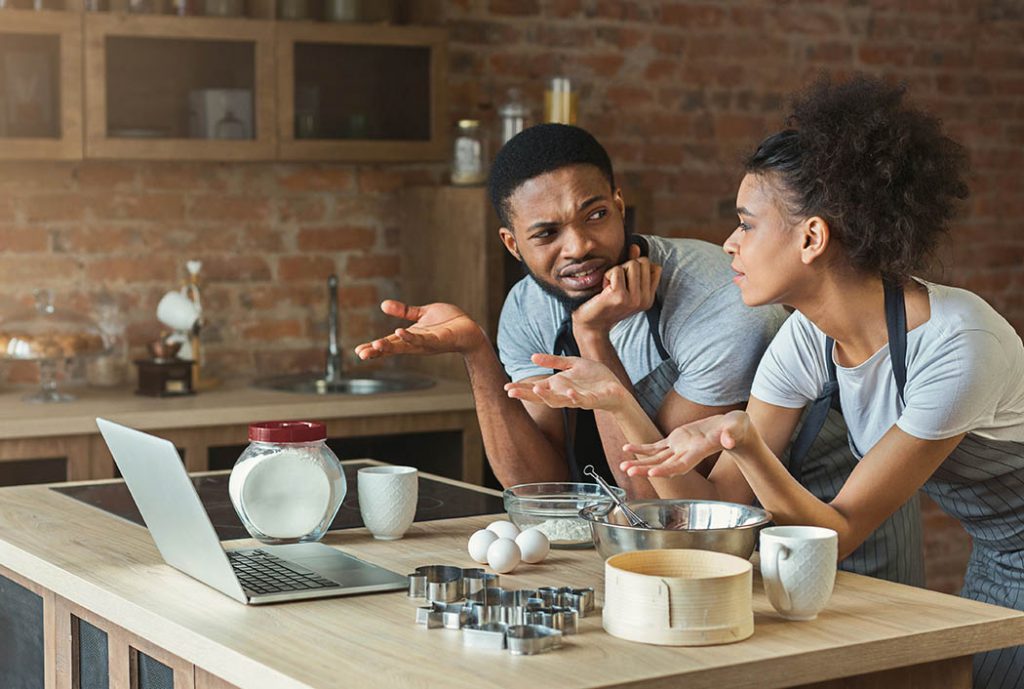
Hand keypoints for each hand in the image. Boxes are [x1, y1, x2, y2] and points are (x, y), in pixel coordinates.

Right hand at [354, 300, 485, 359]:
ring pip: (404, 346)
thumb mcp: (422, 314)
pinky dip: (410, 337)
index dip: (374, 347)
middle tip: (361, 354)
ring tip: (375, 346)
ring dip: (390, 346)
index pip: (388, 342)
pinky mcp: (437, 340)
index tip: (358, 351)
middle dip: (377, 351)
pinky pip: (421, 339)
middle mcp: (415, 343)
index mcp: (410, 337)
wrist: (470, 329)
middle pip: (393, 348)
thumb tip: (383, 305)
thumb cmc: (449, 323)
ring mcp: (426, 343)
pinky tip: (399, 332)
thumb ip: (404, 311)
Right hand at [504, 353, 628, 411]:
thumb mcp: (572, 364)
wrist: (615, 388)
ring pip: (559, 401)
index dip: (521, 389)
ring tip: (536, 389)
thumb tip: (532, 357)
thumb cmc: (594, 377)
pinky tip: (569, 392)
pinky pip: (582, 401)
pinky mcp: (592, 400)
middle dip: (527, 394)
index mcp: (558, 386)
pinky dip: (575, 397)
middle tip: (512, 392)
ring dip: (547, 396)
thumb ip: (553, 361)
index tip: (506, 387)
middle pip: (542, 397)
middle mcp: (564, 394)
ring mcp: (577, 399)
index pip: (535, 389)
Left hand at [572, 243, 662, 336]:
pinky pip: (616, 270)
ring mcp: (633, 299)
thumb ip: (632, 266)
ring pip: (631, 263)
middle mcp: (645, 300)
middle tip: (615, 285)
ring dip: (616, 271)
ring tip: (609, 287)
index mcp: (649, 298)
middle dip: (626, 267)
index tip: (625, 280)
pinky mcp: (619, 296)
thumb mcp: (623, 284)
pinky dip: (607, 276)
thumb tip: (635, 246)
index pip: (655, 267)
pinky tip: (603, 290)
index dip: (638, 266)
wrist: (591, 325)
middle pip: (643, 262)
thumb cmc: (605, 303)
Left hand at [620, 410, 752, 477]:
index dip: (667, 469)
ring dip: (639, 461)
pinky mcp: (675, 440)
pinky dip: (641, 448)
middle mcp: (686, 454)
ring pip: (656, 458)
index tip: (652, 473)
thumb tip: (729, 439)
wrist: (732, 429)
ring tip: (622, 466)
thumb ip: (732, 435)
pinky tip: (627, 448)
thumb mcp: (736, 428)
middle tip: (629, 472)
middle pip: (663, 465)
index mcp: (699, 453)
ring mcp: (679, 448)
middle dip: (645, 469)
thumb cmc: (736, 429)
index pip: (680, 465)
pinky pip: (655, 446)